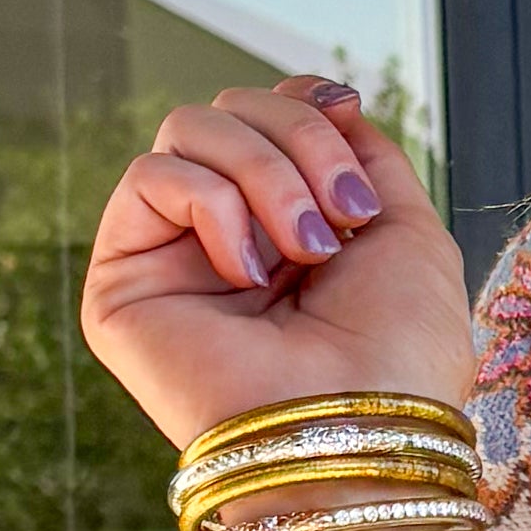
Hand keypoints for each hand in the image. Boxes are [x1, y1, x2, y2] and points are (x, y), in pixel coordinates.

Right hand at [79, 79, 477, 452]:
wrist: (357, 434)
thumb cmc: (398, 356)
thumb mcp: (409, 232)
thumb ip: (365, 156)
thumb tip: (328, 97)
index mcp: (290, 230)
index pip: (268, 113)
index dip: (304, 101)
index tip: (346, 113)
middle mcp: (227, 239)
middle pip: (232, 109)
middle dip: (298, 138)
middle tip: (342, 215)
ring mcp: (172, 260)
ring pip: (189, 130)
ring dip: (264, 173)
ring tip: (306, 249)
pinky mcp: (122, 284)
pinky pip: (149, 177)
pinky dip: (211, 205)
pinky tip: (247, 271)